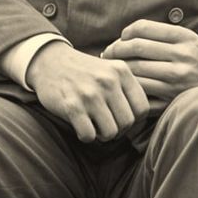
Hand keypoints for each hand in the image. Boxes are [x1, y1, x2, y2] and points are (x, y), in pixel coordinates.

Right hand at [27, 39, 149, 141]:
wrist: (50, 61)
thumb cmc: (85, 72)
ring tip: (94, 123)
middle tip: (105, 123)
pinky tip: (81, 124)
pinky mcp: (72, 105)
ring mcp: (90, 93)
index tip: (121, 117)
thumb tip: (146, 117)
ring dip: (102, 134)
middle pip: (127, 123)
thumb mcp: (111, 70)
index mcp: (121, 71)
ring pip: (111, 133)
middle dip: (117, 129)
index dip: (134, 119)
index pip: (143, 109)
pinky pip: (89, 136)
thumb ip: (128, 88)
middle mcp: (108, 81)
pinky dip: (86, 135)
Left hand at [102, 20, 197, 106]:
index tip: (121, 38)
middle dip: (116, 50)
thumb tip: (127, 35)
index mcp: (185, 38)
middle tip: (108, 53)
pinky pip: (142, 93)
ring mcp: (177, 80)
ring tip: (113, 69)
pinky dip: (129, 88)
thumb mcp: (190, 39)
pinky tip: (125, 86)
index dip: (126, 32)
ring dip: (119, 70)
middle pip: (136, 49)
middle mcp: (182, 57)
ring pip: (136, 72)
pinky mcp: (173, 100)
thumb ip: (162, 34)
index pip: (144, 28)